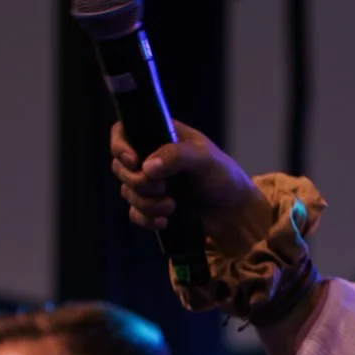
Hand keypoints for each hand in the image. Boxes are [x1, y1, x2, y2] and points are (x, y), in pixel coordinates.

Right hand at [110, 118, 271, 250]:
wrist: (234, 213)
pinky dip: (147, 219)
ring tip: (172, 207)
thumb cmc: (224, 177)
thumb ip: (177, 155)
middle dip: (138, 182)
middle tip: (162, 188)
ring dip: (147, 204)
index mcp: (161, 137)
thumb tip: (147, 166)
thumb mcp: (205, 158)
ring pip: (128, 192)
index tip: (133, 161)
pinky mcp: (153, 207)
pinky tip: (165, 222)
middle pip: (121, 167)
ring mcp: (151, 184)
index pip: (124, 132)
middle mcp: (151, 158)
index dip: (120, 146)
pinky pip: (135, 214)